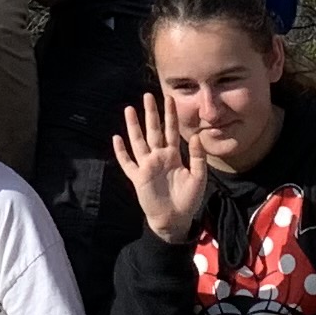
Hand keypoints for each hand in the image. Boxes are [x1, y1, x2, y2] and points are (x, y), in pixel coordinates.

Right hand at [111, 90, 210, 240]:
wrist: (175, 219)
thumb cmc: (188, 199)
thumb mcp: (199, 177)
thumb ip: (198, 157)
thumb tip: (197, 136)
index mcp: (174, 155)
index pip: (171, 130)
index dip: (170, 115)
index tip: (169, 98)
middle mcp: (159, 157)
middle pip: (153, 131)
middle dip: (150, 113)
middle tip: (147, 95)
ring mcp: (147, 166)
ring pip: (138, 142)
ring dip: (133, 126)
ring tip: (129, 109)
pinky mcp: (138, 177)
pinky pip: (127, 163)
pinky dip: (121, 152)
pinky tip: (116, 139)